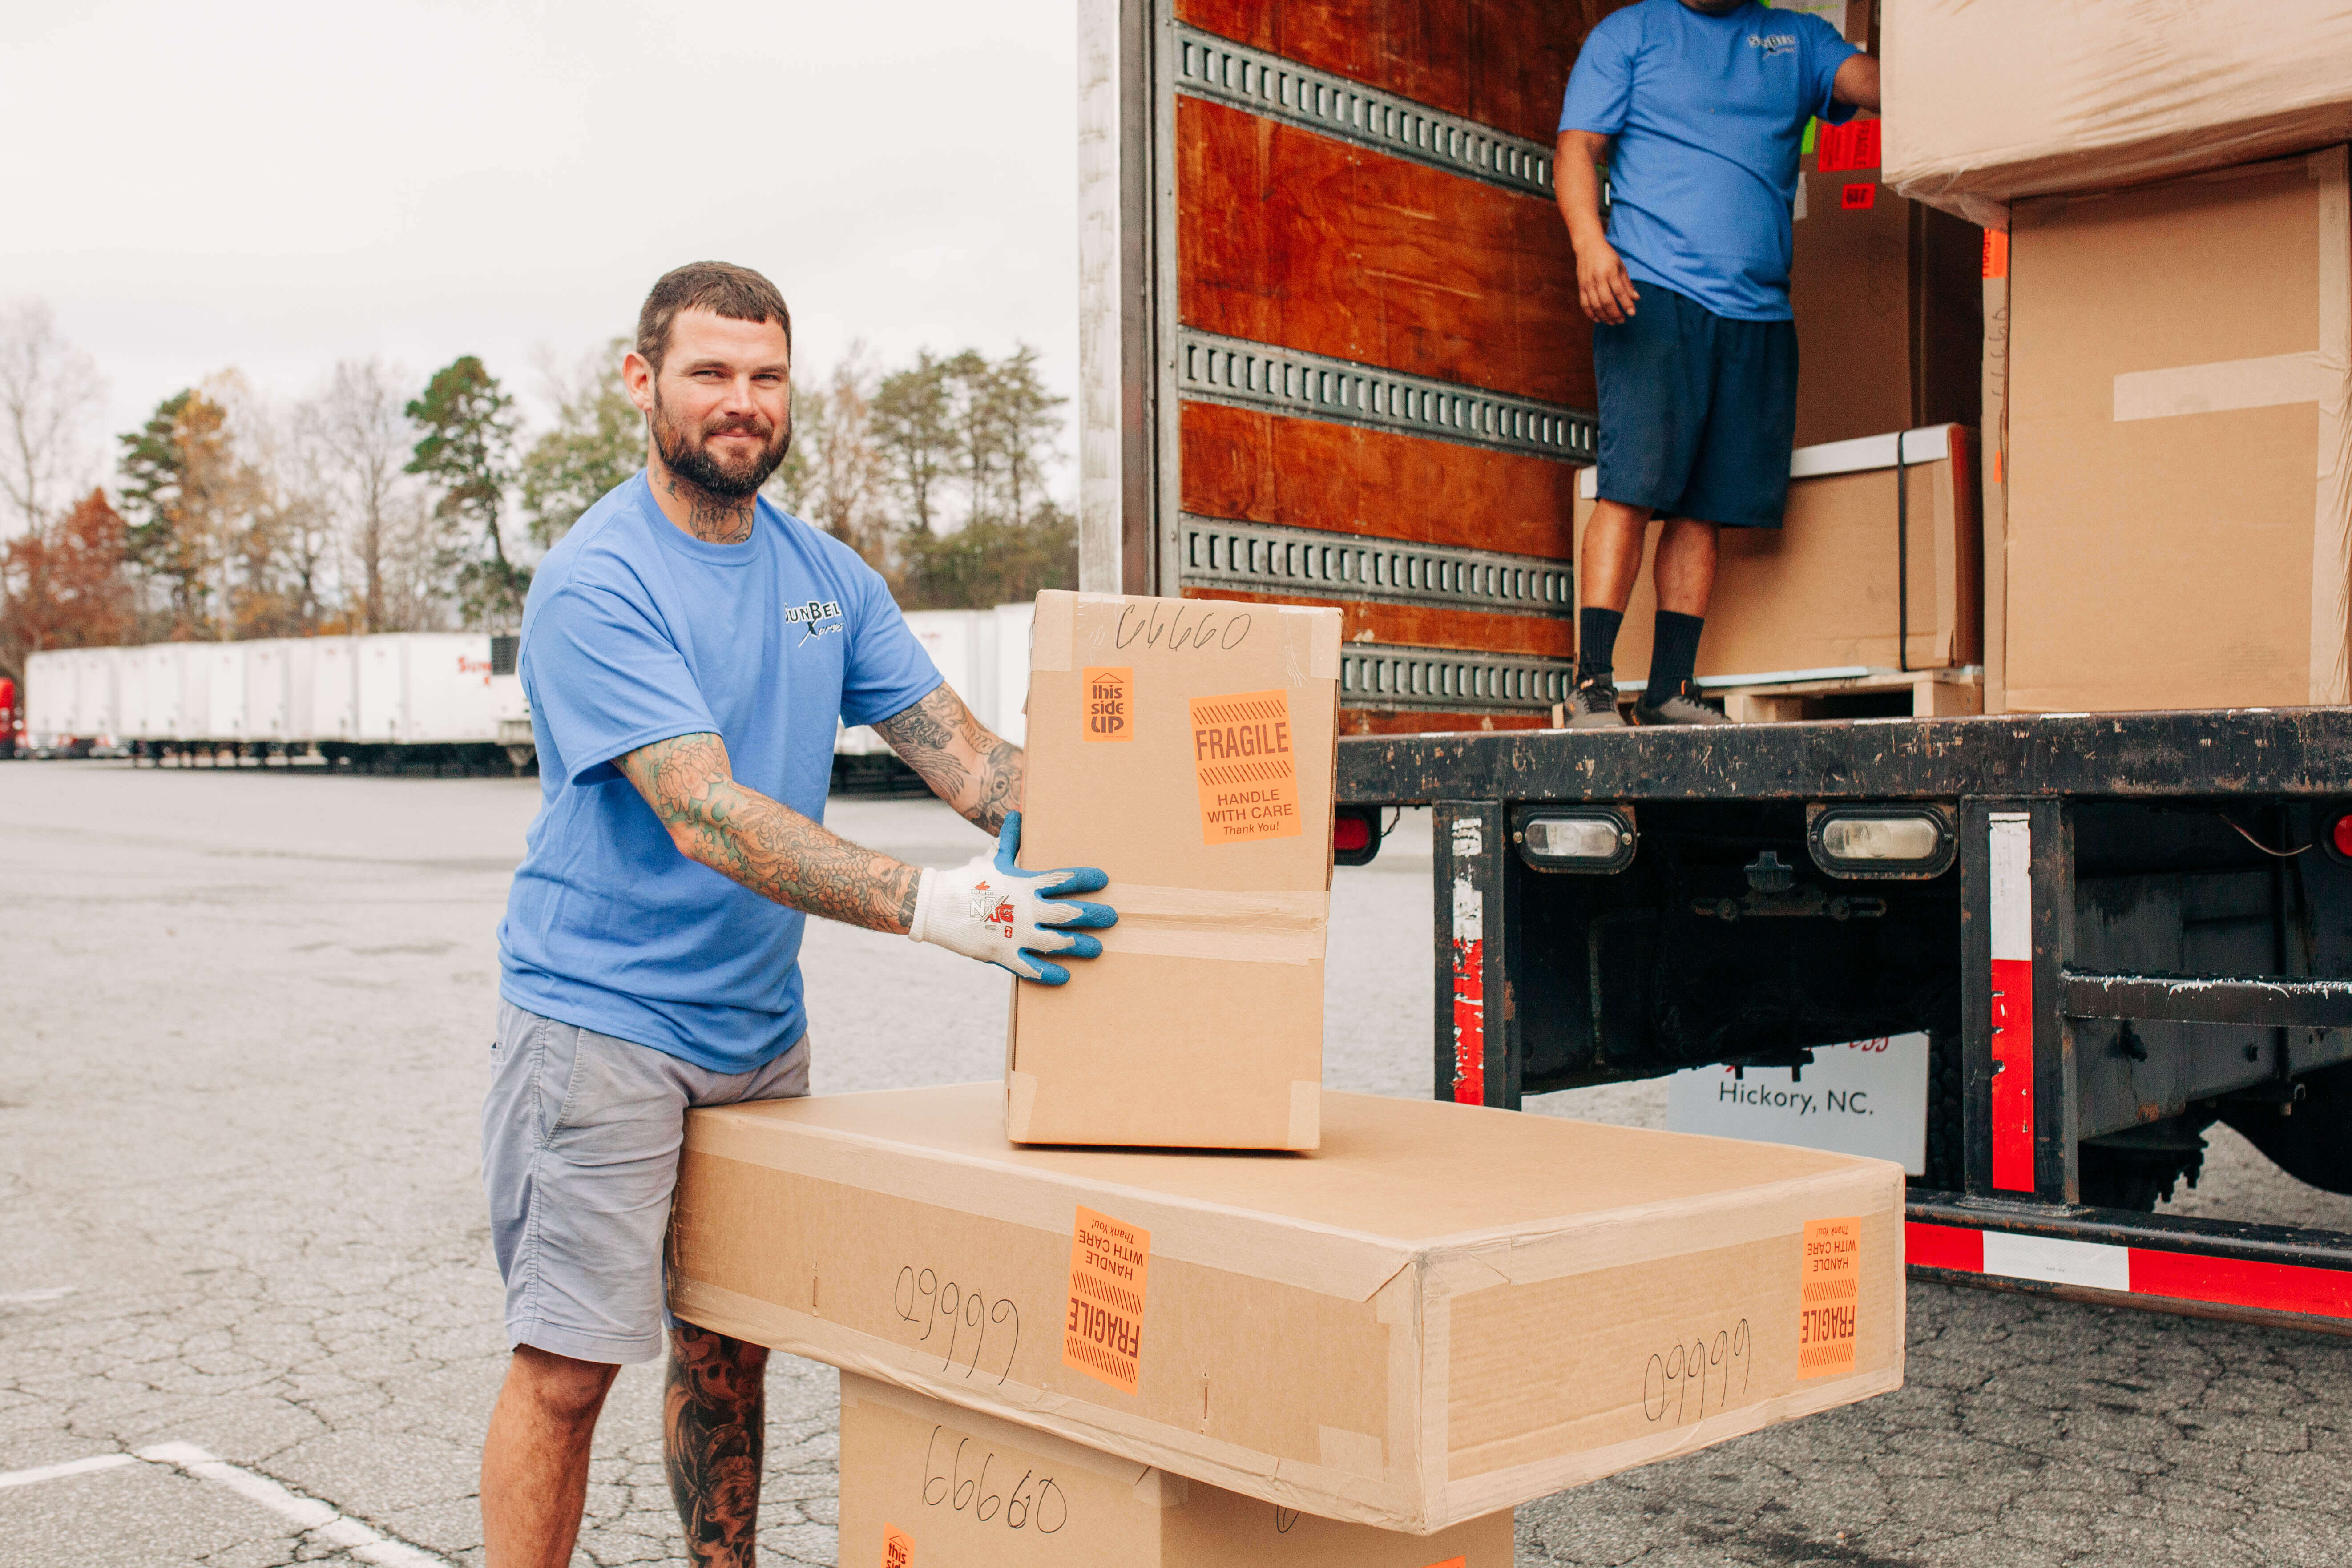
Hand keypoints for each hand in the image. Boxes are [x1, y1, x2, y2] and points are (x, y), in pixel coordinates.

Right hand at [907, 812, 1116, 984]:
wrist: (937, 907)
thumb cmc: (968, 882)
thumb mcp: (992, 859)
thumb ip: (1009, 840)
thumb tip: (1015, 813)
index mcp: (1024, 885)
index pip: (1062, 879)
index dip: (1085, 878)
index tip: (1105, 880)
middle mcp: (1025, 909)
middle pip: (1068, 912)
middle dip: (1094, 915)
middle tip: (1113, 918)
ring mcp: (1015, 934)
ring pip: (1056, 943)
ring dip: (1080, 946)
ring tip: (1099, 950)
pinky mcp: (1003, 955)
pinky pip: (1032, 968)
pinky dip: (1049, 974)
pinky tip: (1066, 977)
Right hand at [1577, 239, 1640, 324]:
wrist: (1588, 246)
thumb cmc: (1607, 256)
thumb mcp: (1620, 266)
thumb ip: (1627, 283)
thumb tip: (1636, 299)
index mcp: (1610, 271)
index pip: (1619, 292)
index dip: (1626, 304)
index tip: (1632, 313)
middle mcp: (1598, 278)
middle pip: (1607, 301)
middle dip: (1615, 314)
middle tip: (1622, 320)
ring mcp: (1588, 283)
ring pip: (1595, 305)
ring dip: (1605, 316)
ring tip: (1613, 322)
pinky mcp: (1581, 286)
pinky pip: (1585, 304)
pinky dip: (1591, 314)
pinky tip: (1599, 319)